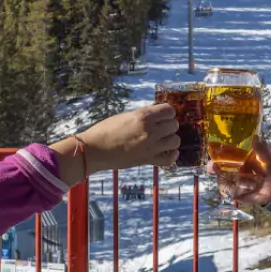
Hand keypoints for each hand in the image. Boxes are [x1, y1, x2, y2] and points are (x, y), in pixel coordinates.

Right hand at [55, 105, 178, 179]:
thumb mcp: (125, 116)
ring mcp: (150, 147)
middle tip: (160, 127)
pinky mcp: (148, 160)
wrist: (94, 150)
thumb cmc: (105, 131)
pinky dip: (172, 155)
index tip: (162, 115)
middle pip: (174, 125)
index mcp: (143, 116)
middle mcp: (150, 131)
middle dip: (168, 125)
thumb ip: (143, 115)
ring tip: (162, 139)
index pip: (169, 110)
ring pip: (175, 141)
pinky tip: (168, 151)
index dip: (167, 112)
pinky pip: (170, 159)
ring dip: (170, 139)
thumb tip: (157, 114)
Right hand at [208, 135, 270, 206]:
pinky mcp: (237, 194)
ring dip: (228, 181)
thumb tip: (256, 136)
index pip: (224, 157)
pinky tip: (243, 190)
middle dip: (214, 169)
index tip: (213, 156)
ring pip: (223, 182)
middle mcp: (234, 171)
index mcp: (240, 160)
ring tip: (242, 183)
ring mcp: (235, 183)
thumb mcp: (268, 159)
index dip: (216, 156)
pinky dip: (234, 192)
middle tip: (213, 168)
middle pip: (219, 170)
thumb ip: (261, 149)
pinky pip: (230, 193)